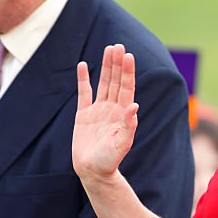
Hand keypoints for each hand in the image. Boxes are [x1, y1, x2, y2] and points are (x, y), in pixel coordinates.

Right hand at [73, 44, 138, 182]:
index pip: (127, 88)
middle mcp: (112, 109)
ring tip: (108, 49)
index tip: (128, 56)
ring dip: (106, 67)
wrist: (93, 171)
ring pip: (103, 83)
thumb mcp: (122, 143)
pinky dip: (83, 80)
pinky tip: (83, 65)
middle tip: (118, 46)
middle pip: (116, 81)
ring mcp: (98, 111)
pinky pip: (84, 93)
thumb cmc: (109, 160)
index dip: (128, 72)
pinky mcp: (84, 115)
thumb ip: (128, 125)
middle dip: (117, 64)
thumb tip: (134, 106)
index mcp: (123, 115)